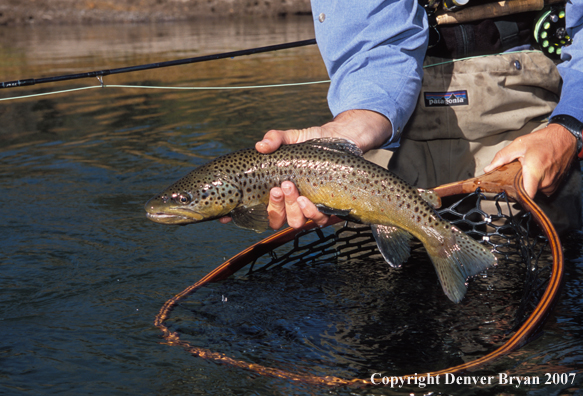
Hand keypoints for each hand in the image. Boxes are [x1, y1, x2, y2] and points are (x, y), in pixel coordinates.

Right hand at [220, 109, 391, 228]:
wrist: (341, 141)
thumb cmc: (310, 142)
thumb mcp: (290, 137)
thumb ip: (275, 139)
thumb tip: (261, 145)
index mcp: (274, 192)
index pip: (250, 211)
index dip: (236, 217)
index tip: (226, 215)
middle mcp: (288, 205)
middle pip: (274, 220)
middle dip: (274, 206)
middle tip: (280, 187)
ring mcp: (307, 209)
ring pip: (293, 223)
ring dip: (292, 209)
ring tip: (294, 189)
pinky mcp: (327, 209)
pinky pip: (317, 221)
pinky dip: (312, 213)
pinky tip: (309, 199)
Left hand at [484, 124, 576, 198]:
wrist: (564, 137)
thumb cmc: (543, 140)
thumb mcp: (518, 145)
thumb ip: (501, 158)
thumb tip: (488, 169)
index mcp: (534, 173)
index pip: (526, 196)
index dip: (516, 198)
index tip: (509, 194)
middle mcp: (545, 181)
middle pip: (527, 192)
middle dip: (520, 185)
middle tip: (517, 174)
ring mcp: (552, 184)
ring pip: (535, 190)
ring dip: (529, 183)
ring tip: (528, 171)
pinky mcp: (556, 184)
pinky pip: (543, 188)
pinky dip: (537, 182)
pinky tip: (536, 171)